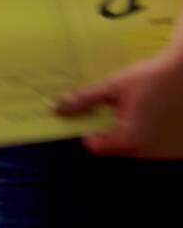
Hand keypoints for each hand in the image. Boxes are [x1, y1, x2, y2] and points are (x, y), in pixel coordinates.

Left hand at [55, 37, 182, 158]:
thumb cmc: (151, 77)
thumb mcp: (113, 86)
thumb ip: (84, 99)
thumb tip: (57, 108)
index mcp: (129, 139)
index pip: (97, 147)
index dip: (89, 132)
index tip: (91, 116)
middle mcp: (149, 151)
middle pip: (117, 147)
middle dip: (110, 130)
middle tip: (116, 108)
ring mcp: (166, 150)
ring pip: (138, 147)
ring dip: (132, 132)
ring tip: (138, 107)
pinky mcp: (179, 147)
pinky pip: (157, 144)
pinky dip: (151, 133)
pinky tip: (153, 112)